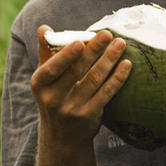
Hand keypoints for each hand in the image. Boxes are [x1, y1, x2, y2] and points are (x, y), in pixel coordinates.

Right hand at [31, 25, 130, 145]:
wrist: (62, 138)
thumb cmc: (53, 97)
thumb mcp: (44, 78)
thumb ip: (45, 52)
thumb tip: (43, 28)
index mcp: (39, 84)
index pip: (52, 68)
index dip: (66, 56)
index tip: (81, 41)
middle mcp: (53, 99)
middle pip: (76, 71)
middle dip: (93, 50)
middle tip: (108, 34)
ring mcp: (72, 109)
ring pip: (94, 80)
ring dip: (109, 60)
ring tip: (120, 44)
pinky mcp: (90, 116)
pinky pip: (106, 93)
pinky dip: (117, 78)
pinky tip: (126, 65)